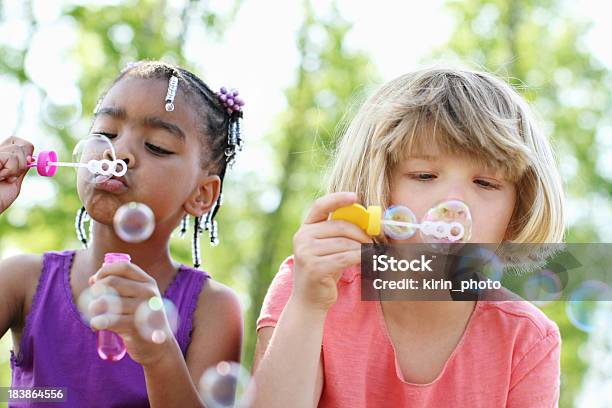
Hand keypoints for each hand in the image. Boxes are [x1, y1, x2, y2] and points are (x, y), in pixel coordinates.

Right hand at [0, 136, 33, 213]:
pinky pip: (10, 157)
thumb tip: (31, 158)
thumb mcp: (14, 182)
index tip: (27, 163)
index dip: (25, 150)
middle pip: (18, 143)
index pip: (16, 141)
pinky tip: (0, 177)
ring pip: (16, 149)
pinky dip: (10, 170)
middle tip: (11, 176)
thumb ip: (21, 169)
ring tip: (2, 179)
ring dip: (16, 169)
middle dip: (22, 162)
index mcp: (0, 158)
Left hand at [88, 262, 174, 366]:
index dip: (105, 271)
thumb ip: (119, 287)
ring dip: (92, 308)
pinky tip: (96, 324)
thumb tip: (93, 280)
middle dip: (95, 291)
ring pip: (105, 301)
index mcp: (148, 283)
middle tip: (93, 302)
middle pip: (111, 282)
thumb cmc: (142, 321)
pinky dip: (96, 322)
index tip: (95, 281)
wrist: (159, 349)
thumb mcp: (137, 299)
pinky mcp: (135, 327)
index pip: (123, 267)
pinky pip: (107, 320)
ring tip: (94, 315)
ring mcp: (143, 309)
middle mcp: (148, 293)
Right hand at [291, 192, 372, 311]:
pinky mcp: (315, 267)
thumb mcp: (327, 248)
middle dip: (361, 232)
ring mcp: (306, 253)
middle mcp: (302, 238)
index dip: (338, 199)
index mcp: (305, 229)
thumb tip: (365, 220)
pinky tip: (367, 260)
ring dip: (363, 248)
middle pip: (340, 226)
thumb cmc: (324, 271)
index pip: (320, 206)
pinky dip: (361, 258)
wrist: (309, 301)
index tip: (355, 196)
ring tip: (371, 253)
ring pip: (346, 243)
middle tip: (373, 240)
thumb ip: (338, 233)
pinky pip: (346, 257)